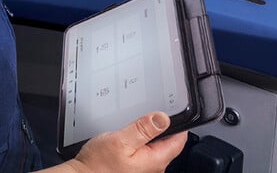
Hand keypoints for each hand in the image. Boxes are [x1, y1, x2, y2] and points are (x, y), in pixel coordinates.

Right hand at [53, 112, 187, 172]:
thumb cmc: (98, 165)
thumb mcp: (120, 140)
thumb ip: (143, 129)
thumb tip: (163, 118)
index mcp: (155, 161)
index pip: (179, 140)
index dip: (178, 123)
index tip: (174, 109)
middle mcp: (153, 168)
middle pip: (167, 143)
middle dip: (161, 128)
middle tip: (148, 114)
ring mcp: (145, 170)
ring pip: (154, 147)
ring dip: (147, 135)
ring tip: (134, 126)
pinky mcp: (135, 169)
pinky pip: (144, 153)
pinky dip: (139, 142)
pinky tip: (128, 138)